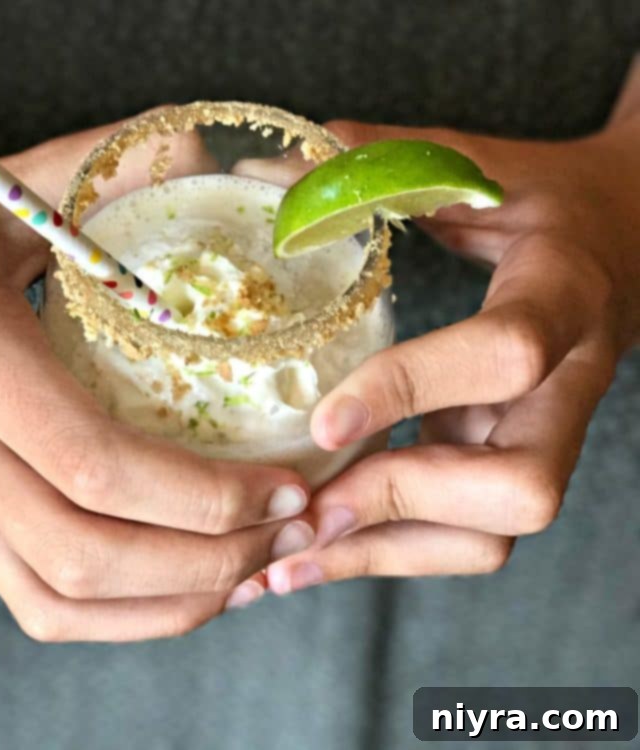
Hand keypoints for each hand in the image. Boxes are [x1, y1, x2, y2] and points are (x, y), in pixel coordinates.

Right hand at [0, 120, 312, 641]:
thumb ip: (101, 169)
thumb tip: (206, 155)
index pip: (95, 467)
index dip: (204, 496)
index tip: (288, 483)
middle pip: (87, 555)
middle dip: (209, 561)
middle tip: (296, 528)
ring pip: (61, 598)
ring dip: (171, 601)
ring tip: (257, 566)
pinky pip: (34, 598)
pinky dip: (119, 615)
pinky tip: (183, 589)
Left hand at [238, 110, 638, 594]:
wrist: (626, 242)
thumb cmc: (544, 199)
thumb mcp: (476, 165)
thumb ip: (378, 162)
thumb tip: (259, 170)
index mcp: (562, 291)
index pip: (506, 353)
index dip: (414, 389)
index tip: (322, 421)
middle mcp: (567, 384)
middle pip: (522, 488)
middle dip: (402, 501)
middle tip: (304, 504)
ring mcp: (543, 436)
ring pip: (494, 535)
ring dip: (382, 554)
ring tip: (280, 561)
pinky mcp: (508, 463)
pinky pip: (462, 537)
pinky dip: (383, 554)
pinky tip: (306, 554)